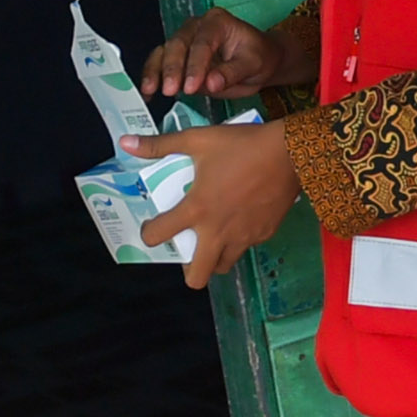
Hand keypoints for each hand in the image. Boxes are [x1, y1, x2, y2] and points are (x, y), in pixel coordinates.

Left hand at [125, 121, 301, 286]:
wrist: (290, 152)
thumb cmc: (242, 145)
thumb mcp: (198, 139)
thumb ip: (161, 145)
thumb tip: (126, 143)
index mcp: (197, 209)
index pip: (160, 236)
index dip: (149, 234)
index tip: (153, 227)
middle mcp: (217, 232)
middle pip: (197, 277)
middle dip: (187, 271)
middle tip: (188, 251)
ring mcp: (243, 237)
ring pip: (223, 265)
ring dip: (214, 257)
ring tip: (214, 237)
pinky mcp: (264, 234)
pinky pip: (246, 246)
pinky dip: (239, 239)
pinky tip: (241, 218)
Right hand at [144, 10, 283, 103]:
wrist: (260, 61)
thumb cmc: (259, 57)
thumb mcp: (253, 65)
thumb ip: (231, 73)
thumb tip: (210, 83)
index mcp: (218, 22)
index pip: (203, 43)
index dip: (195, 65)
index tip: (191, 87)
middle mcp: (197, 27)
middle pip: (178, 44)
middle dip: (172, 68)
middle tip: (170, 90)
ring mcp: (185, 40)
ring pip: (164, 51)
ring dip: (155, 71)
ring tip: (151, 90)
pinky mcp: (177, 56)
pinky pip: (159, 63)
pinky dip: (152, 76)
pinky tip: (148, 92)